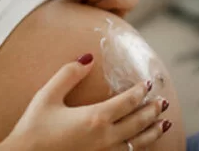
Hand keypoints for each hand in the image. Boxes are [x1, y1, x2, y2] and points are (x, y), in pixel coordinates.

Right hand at [0, 54, 170, 150]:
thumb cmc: (34, 128)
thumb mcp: (48, 95)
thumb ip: (69, 74)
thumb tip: (88, 57)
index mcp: (94, 117)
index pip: (127, 101)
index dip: (140, 92)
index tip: (149, 84)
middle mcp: (105, 137)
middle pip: (138, 122)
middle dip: (152, 111)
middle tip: (163, 102)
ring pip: (137, 143)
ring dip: (153, 132)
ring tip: (164, 123)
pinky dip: (140, 149)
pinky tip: (142, 145)